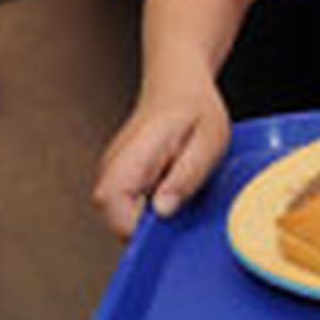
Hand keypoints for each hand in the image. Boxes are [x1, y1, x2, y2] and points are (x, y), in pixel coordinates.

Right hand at [92, 85, 232, 238]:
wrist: (179, 87)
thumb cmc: (195, 110)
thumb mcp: (207, 141)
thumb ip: (186, 176)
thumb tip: (163, 211)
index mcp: (128, 163)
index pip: (120, 221)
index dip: (149, 232)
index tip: (176, 221)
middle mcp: (111, 174)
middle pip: (123, 227)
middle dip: (156, 227)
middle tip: (185, 197)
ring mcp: (113, 179)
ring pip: (128, 221)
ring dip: (158, 217)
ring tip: (181, 186)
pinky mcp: (121, 183)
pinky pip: (135, 210)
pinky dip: (157, 207)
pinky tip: (174, 186)